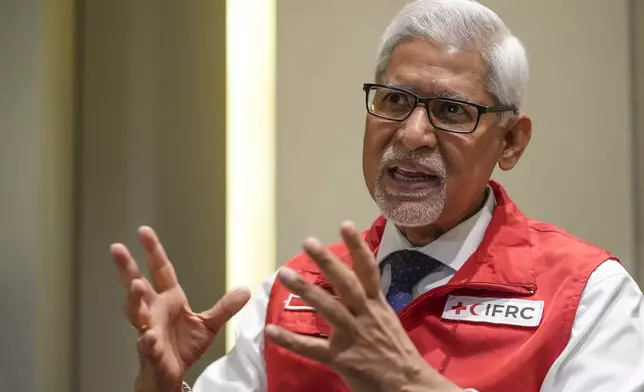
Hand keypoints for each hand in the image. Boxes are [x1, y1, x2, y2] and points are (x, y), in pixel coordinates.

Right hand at [111, 226, 250, 391]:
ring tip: (136, 286)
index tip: (143, 231)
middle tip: (117, 248)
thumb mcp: (208, 324)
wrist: (172, 375)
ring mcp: (149, 330)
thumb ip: (224, 306)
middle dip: (126, 267)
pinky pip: (146, 345)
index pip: (160, 270)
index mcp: (169, 300)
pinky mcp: (151, 351)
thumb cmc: (182, 347)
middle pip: (137, 285)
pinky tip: (147, 336)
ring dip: (134, 299)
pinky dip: (147, 340)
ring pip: (136, 312)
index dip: (153, 251)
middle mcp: (154, 311)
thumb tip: (246, 289)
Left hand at [265, 222, 462, 391]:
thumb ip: (369, 305)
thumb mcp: (387, 322)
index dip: (357, 247)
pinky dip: (290, 339)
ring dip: (306, 289)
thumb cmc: (398, 355)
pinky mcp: (342, 359)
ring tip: (284, 273)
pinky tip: (271, 329)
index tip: (345, 225)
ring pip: (328, 308)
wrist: (409, 387)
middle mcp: (366, 315)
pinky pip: (312, 348)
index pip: (368, 270)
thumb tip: (354, 288)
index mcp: (377, 305)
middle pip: (345, 283)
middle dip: (327, 261)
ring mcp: (353, 336)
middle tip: (308, 242)